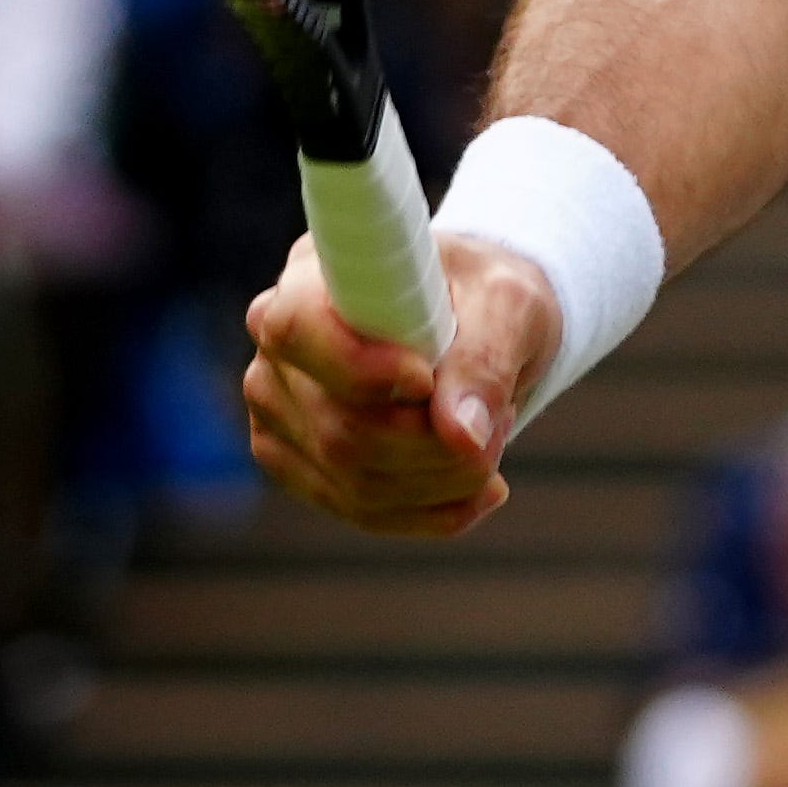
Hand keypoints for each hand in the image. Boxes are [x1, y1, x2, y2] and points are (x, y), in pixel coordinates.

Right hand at [241, 234, 561, 537]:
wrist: (482, 321)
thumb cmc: (488, 295)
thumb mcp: (509, 303)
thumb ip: (485, 359)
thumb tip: (461, 436)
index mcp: (312, 276)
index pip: (297, 327)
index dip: (362, 368)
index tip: (427, 379)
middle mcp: (278, 348)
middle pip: (340, 427)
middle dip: (435, 443)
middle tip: (501, 419)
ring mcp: (278, 412)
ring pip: (353, 481)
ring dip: (444, 478)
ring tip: (492, 437)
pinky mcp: (297, 463)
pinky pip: (361, 510)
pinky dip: (435, 510)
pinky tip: (483, 490)